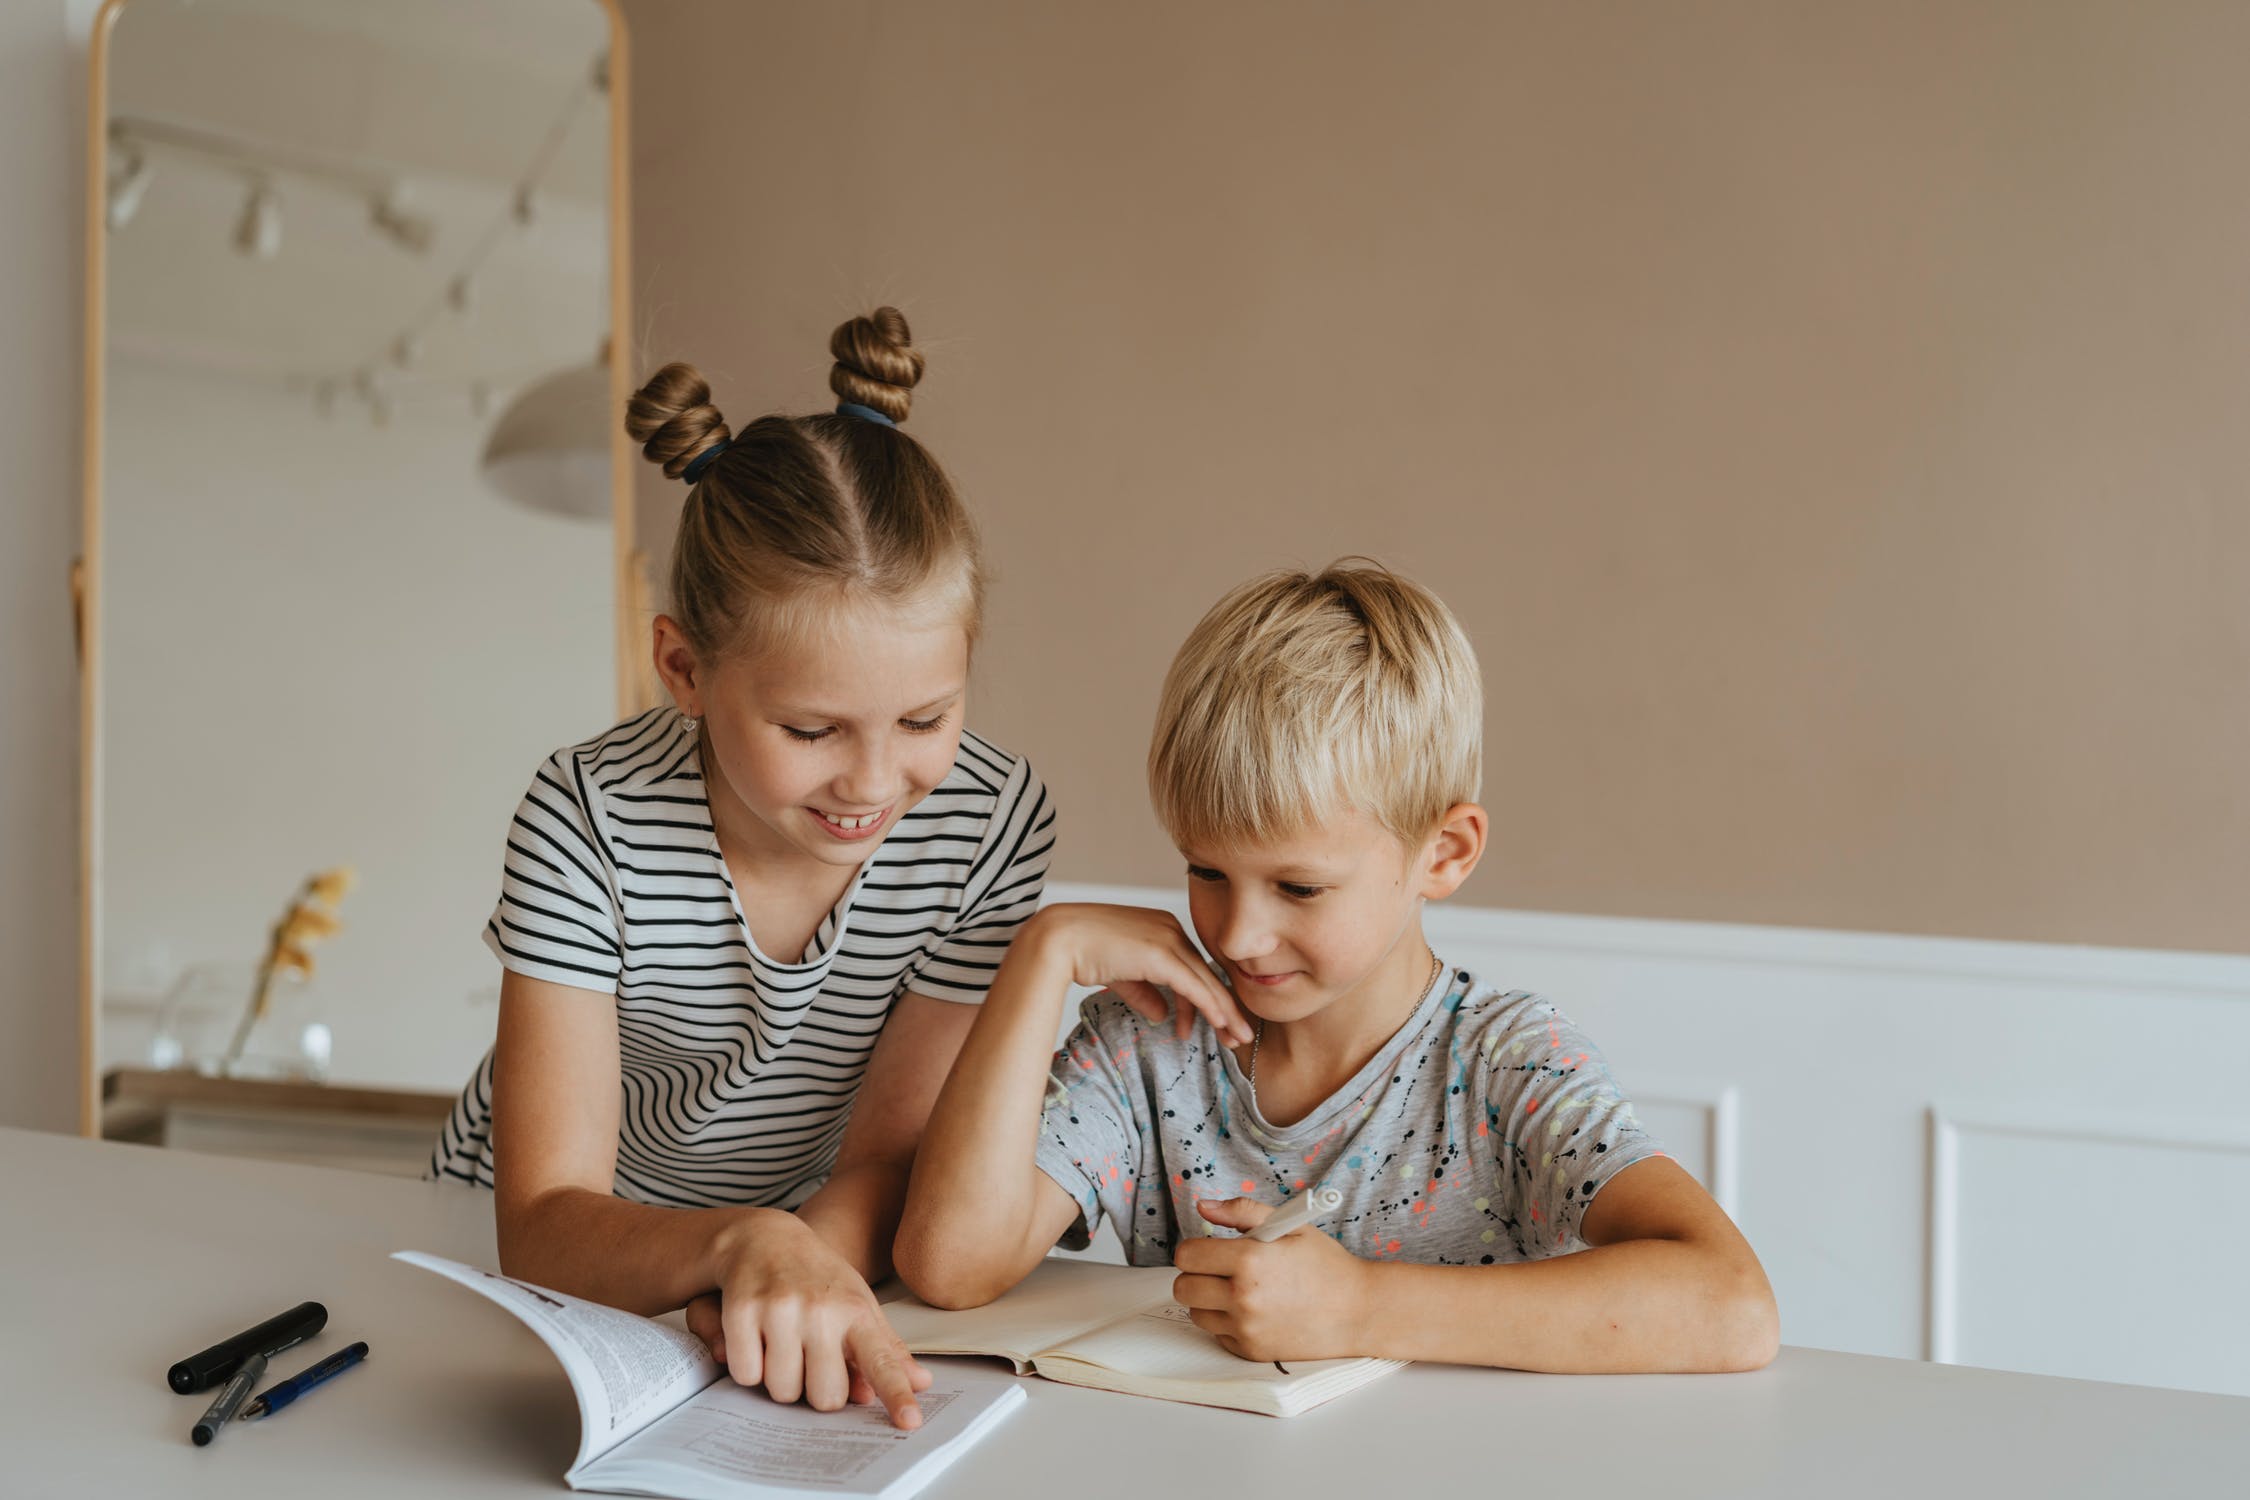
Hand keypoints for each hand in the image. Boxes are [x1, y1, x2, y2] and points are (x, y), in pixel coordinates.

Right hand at [692, 1209, 933, 1428]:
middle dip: (816, 1391)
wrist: (763, 1237)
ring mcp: (780, 1310)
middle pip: (825, 1397)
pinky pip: (746, 1375)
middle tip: (811, 1361)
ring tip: (782, 1346)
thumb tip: (921, 1382)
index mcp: (855, 1311)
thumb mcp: (858, 1303)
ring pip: (782, 1391)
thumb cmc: (817, 1279)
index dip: (896, 1394)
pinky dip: (748, 1366)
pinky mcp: (742, 1311)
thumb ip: (886, 1348)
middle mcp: (821, 1310)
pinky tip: (755, 1337)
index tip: (911, 1421)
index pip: (882, 1360)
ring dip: (780, 1380)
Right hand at [1027, 904, 1252, 1044]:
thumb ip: (1145, 992)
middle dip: (1224, 1007)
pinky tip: (1221, 1023)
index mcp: (1162, 928)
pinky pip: (1194, 985)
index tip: (1213, 1024)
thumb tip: (1163, 1015)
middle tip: (1237, 1034)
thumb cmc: (1083, 952)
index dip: (1204, 998)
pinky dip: (1210, 1005)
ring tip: (1236, 1038)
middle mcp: (1171, 929)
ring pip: (1206, 981)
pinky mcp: (1162, 954)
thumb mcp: (1121, 975)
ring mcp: (1168, 939)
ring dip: (1224, 1012)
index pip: (1191, 967)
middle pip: (1206, 974)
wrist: (1059, 938)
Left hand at [1170, 1197, 1374, 1362]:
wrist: (1358, 1312)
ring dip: (1208, 1301)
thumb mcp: (1290, 1224)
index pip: (1187, 1255)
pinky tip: (1254, 1312)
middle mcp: (1242, 1297)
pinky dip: (1227, 1323)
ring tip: (1239, 1291)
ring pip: (1196, 1313)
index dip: (1195, 1249)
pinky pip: (1217, 1334)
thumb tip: (1204, 1206)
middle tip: (1220, 1270)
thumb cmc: (1326, 1266)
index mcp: (1249, 1260)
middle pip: (1183, 1287)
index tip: (1208, 1249)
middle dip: (1197, 1275)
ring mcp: (1246, 1329)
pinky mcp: (1250, 1351)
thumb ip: (1242, 1212)